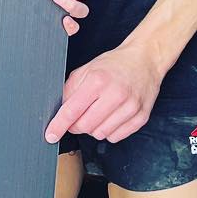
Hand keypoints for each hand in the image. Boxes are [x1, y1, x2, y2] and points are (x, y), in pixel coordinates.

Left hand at [44, 40, 162, 145]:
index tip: (51, 135)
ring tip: (98, 112)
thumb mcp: (86, 69)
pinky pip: (116, 137)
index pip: (72, 110)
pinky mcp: (141, 117)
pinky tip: (111, 117)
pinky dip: (109, 131)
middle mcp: (115, 94)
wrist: (145, 60)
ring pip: (100, 134)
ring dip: (94, 128)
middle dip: (76, 125)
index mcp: (97, 80)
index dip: (58, 125)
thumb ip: (70, 89)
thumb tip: (60, 112)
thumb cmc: (114, 65)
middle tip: (79, 115)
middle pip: (85, 126)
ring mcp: (130, 107)